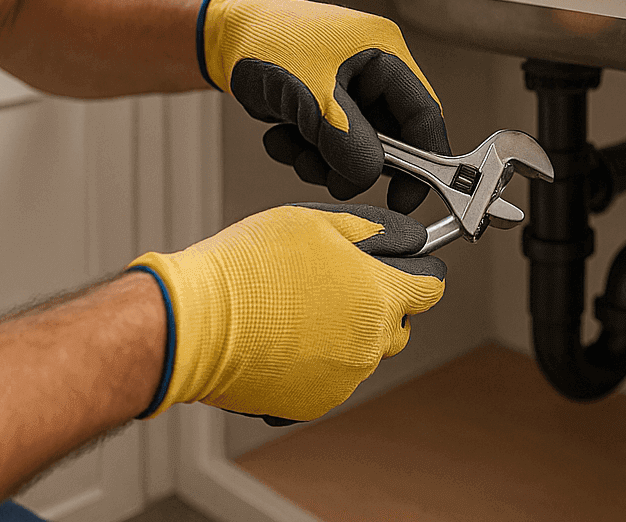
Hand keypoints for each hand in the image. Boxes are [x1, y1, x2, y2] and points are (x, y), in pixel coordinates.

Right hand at [128, 202, 444, 422]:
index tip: (407, 264)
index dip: (420, 269)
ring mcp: (343, 378)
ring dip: (351, 332)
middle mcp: (370, 344)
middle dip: (383, 302)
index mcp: (379, 296)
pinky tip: (287, 337)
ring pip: (367, 353)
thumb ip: (372, 230)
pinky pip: (334, 379)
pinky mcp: (313, 403)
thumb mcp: (317, 223)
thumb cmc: (247, 268)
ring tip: (303, 309)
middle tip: (341, 282)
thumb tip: (404, 237)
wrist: (193, 323)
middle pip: (401, 322)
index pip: (432, 285)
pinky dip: (321, 361)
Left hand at [200, 0, 447, 210]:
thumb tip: (370, 174)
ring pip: (355, 149)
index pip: (423, 114)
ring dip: (324, 161)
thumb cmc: (266, 40)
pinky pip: (328, 147)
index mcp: (385, 55)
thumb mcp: (311, 93)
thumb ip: (345, 137)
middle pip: (388, 138)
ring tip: (294, 147)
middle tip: (334, 179)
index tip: (407, 197)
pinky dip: (305, 153)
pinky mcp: (323, 108)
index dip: (423, 159)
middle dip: (357, 163)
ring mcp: (347, 93)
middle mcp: (371, 74)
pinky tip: (281, 138)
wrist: (221, 38)